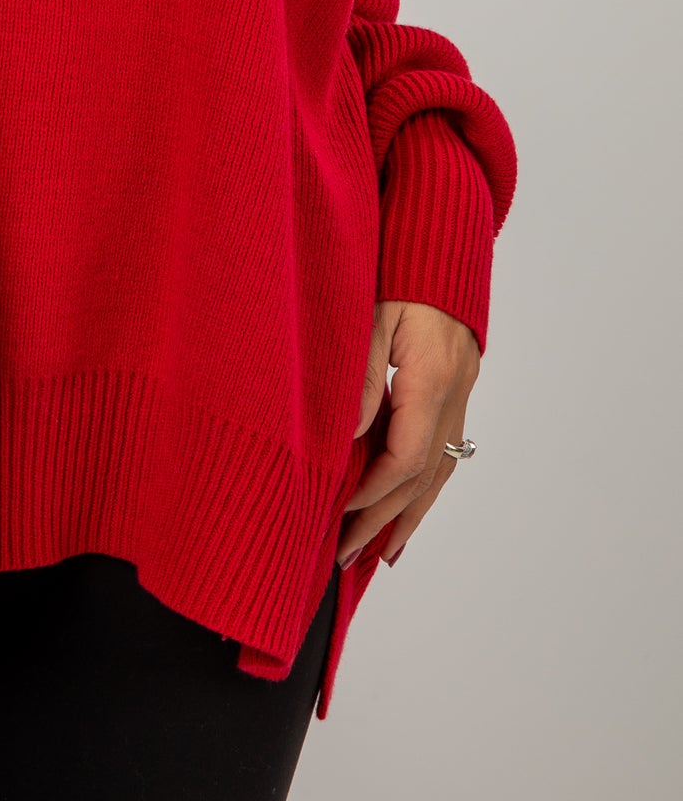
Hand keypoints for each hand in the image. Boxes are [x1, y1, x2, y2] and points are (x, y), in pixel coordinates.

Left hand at [336, 298, 479, 567]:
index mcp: (432, 379)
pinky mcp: (459, 390)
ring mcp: (462, 395)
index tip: (338, 513)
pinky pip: (444, 451)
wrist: (443, 244)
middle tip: (346, 556)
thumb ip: (363, 375)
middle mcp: (454, 395)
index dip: (372, 491)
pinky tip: (408, 509)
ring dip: (409, 515)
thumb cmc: (403, 271)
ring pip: (439, 470)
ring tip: (381, 554)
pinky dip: (425, 487)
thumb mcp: (374, 315)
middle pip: (422, 475)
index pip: (405, 455)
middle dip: (384, 519)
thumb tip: (349, 436)